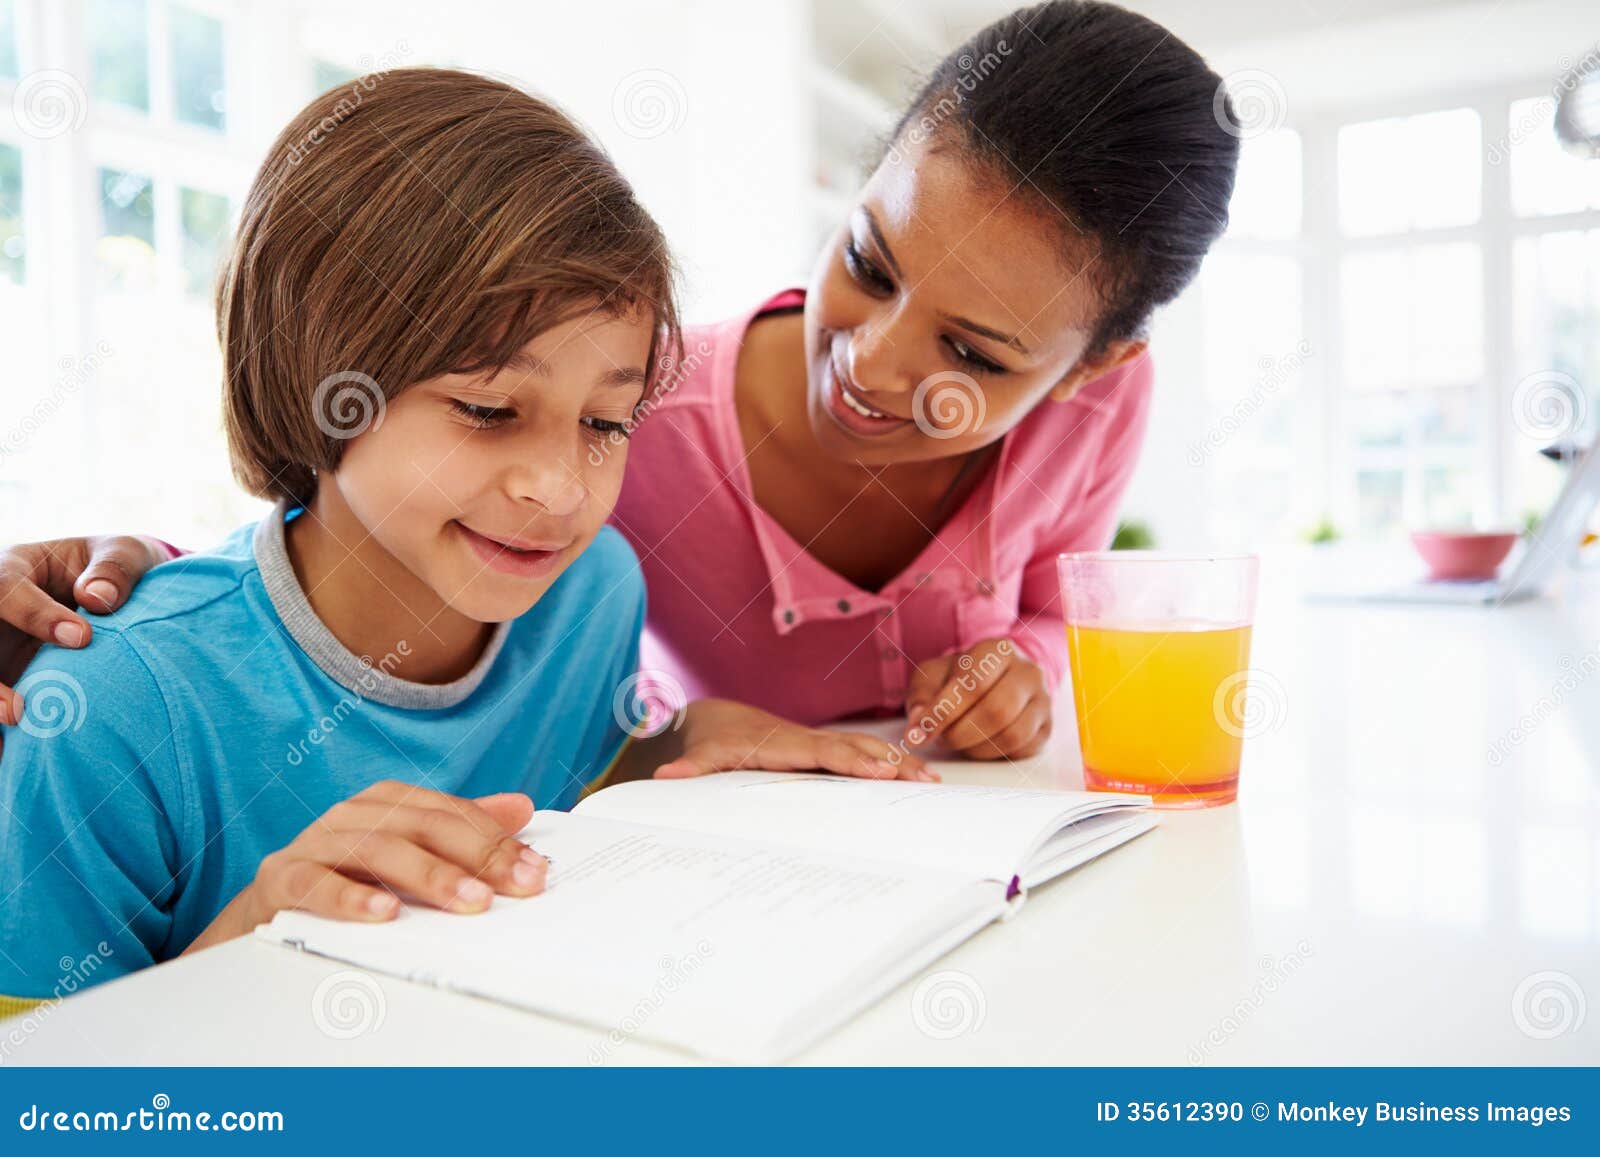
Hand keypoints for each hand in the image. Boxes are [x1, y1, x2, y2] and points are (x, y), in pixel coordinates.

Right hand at [0, 535, 167, 731]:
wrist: (116, 592)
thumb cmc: (115, 568)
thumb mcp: (124, 553)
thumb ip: (114, 569)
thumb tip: (98, 598)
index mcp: (13, 568)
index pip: (4, 588)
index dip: (36, 615)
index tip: (83, 638)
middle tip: (18, 711)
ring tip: (10, 736)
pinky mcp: (2, 677)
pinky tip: (8, 759)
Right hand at [186, 782, 546, 952]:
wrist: (268, 907)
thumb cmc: (346, 874)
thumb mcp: (408, 849)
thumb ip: (462, 828)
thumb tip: (522, 807)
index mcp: (389, 802)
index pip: (452, 814)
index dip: (497, 840)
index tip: (534, 870)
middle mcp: (355, 814)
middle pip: (424, 826)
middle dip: (477, 856)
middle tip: (514, 886)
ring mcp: (317, 843)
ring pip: (378, 849)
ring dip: (429, 876)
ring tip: (468, 901)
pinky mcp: (282, 878)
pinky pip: (316, 884)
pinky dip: (351, 899)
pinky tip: (384, 914)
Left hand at [648, 698, 936, 781]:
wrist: (719, 720)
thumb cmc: (714, 740)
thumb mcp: (700, 754)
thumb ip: (689, 766)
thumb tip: (665, 775)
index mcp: (781, 743)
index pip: (821, 752)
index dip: (850, 760)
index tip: (878, 770)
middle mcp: (806, 740)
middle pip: (853, 748)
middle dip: (887, 762)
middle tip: (921, 778)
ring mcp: (819, 743)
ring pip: (864, 749)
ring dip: (897, 764)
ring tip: (930, 782)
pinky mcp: (825, 750)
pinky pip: (862, 754)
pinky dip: (890, 764)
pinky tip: (918, 778)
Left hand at [904, 638, 1052, 760]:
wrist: (994, 680)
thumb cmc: (960, 677)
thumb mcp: (933, 676)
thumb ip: (921, 697)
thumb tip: (917, 725)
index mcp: (998, 650)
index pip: (973, 683)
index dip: (943, 712)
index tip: (919, 733)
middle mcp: (1028, 672)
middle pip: (996, 710)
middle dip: (960, 733)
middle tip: (940, 740)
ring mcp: (1042, 700)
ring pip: (1012, 734)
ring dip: (976, 747)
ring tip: (957, 741)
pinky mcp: (1046, 727)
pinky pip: (1022, 750)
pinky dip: (993, 755)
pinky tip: (977, 746)